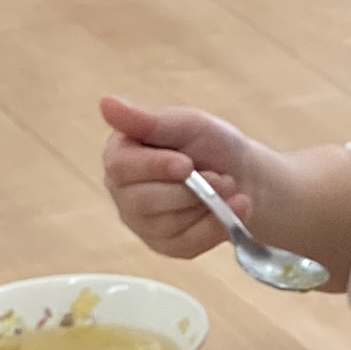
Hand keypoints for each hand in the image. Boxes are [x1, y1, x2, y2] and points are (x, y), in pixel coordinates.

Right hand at [99, 94, 260, 258]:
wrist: (244, 175)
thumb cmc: (210, 144)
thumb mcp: (186, 123)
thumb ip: (147, 120)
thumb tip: (106, 103)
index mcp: (122, 154)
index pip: (121, 166)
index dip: (155, 167)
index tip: (187, 164)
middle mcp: (124, 192)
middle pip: (142, 201)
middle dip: (190, 191)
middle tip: (223, 178)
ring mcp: (143, 223)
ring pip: (167, 223)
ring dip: (208, 205)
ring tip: (230, 187)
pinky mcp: (166, 245)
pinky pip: (186, 244)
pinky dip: (215, 227)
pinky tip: (235, 209)